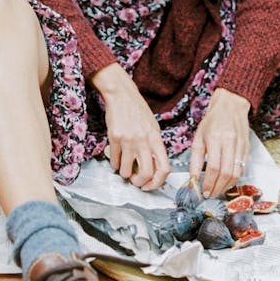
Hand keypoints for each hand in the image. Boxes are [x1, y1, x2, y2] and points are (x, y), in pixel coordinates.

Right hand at [90, 62, 170, 191]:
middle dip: (140, 183)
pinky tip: (117, 160)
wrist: (122, 96)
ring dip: (125, 174)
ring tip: (125, 168)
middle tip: (136, 181)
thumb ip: (154, 146)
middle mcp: (144, 140)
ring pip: (126, 171)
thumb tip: (153, 168)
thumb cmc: (138, 112)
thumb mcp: (153, 127)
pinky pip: (115, 162)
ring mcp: (129, 140)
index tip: (150, 184)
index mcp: (156, 138)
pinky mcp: (115, 138)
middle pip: (146, 173)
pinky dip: (115, 165)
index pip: (164, 167)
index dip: (158, 182)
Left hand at [189, 87, 250, 198]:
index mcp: (215, 138)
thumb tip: (193, 179)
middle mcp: (230, 142)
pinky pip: (243, 169)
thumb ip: (196, 160)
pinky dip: (234, 179)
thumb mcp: (198, 138)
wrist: (231, 106)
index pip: (214, 167)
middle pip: (227, 173)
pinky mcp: (247, 148)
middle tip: (210, 195)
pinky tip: (226, 182)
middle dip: (218, 188)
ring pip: (237, 173)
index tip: (204, 192)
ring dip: (227, 186)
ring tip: (217, 190)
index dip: (209, 183)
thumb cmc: (212, 122)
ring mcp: (241, 146)